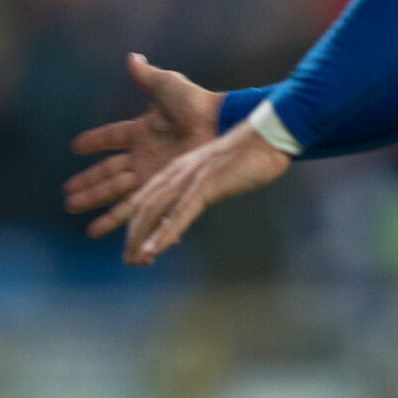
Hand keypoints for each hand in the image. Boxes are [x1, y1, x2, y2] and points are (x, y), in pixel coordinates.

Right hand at [65, 53, 220, 236]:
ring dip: (101, 210)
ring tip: (84, 225)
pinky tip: (122, 234)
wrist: (220, 124)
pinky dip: (134, 224)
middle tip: (68, 199)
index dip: (93, 142)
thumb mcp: (166, 85)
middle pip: (109, 176)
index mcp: (141, 132)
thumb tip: (131, 57)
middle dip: (88, 188)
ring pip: (121, 198)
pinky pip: (145, 209)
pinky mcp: (166, 190)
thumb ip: (146, 76)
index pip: (110, 138)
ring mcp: (155, 175)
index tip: (74, 148)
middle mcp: (144, 157)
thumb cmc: (196, 103)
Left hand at [117, 122, 289, 264]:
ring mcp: (190, 178)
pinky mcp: (206, 185)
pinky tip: (153, 251)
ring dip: (142, 239)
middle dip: (134, 236)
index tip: (134, 246)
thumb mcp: (215, 173)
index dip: (136, 223)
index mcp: (177, 168)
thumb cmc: (247, 155)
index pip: (146, 198)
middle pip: (144, 207)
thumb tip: (193, 207)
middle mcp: (177, 172)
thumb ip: (200, 188)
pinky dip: (163, 234)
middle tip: (130, 261)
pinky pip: (179, 213)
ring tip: (136, 261)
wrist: (268, 136)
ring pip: (155, 212)